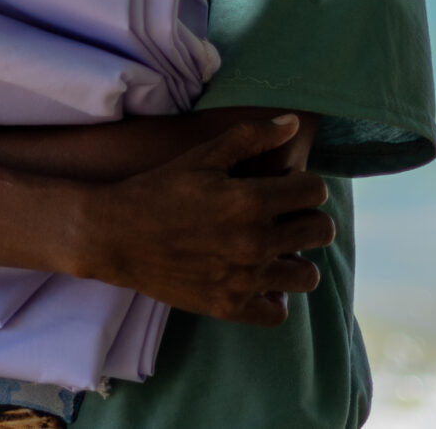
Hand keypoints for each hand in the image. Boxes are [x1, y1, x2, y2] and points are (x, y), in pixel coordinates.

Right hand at [83, 114, 334, 324]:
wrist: (114, 234)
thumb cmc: (158, 189)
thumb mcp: (202, 156)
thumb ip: (250, 137)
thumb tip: (294, 123)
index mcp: (250, 201)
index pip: (314, 192)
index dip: (305, 184)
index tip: (287, 185)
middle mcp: (254, 242)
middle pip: (321, 232)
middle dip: (309, 218)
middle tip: (285, 215)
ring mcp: (244, 279)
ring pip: (307, 276)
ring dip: (297, 260)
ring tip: (277, 250)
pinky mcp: (230, 306)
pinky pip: (279, 312)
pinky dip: (274, 297)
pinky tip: (259, 280)